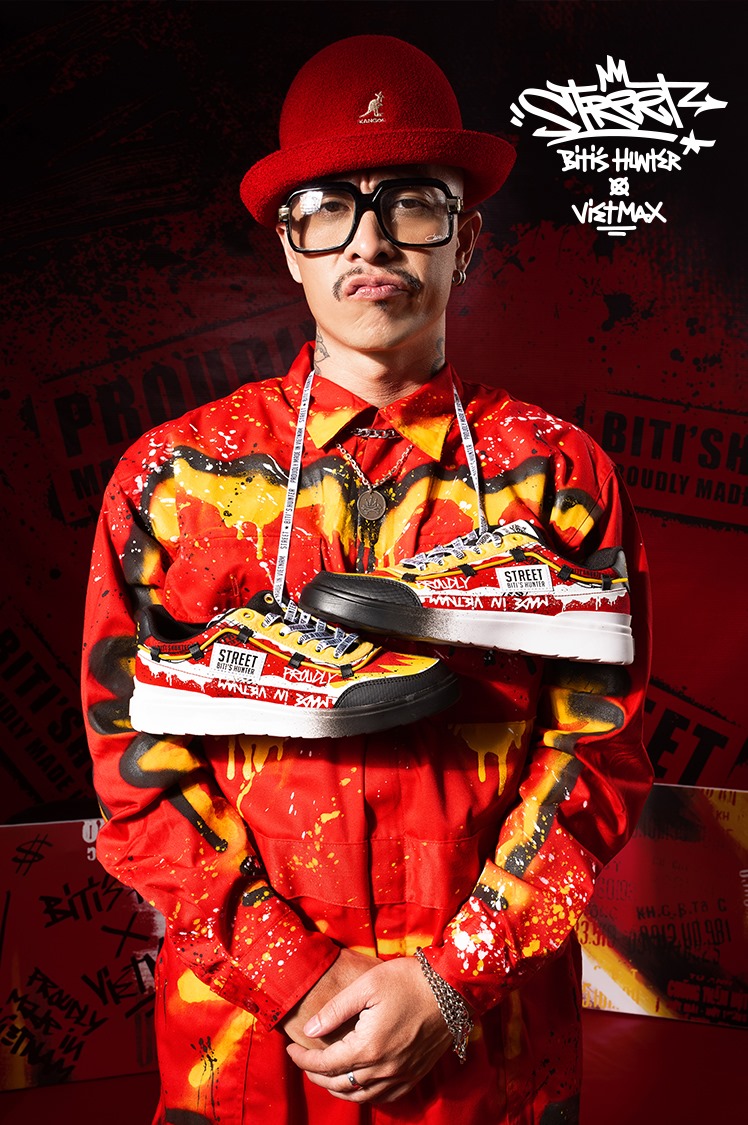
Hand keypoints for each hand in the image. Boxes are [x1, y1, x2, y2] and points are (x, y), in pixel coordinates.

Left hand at [286, 956, 452, 1102]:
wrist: (452, 989)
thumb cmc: (408, 980)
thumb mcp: (367, 985)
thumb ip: (335, 1010)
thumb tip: (309, 1030)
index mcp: (368, 1047)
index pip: (325, 1064)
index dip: (303, 1060)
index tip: (289, 1049)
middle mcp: (383, 1069)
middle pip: (339, 1083)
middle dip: (315, 1075)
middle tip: (302, 1060)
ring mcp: (401, 1075)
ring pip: (360, 1095)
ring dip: (337, 1088)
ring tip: (324, 1074)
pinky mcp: (415, 1074)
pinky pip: (384, 1097)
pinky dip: (364, 1094)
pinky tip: (358, 1083)